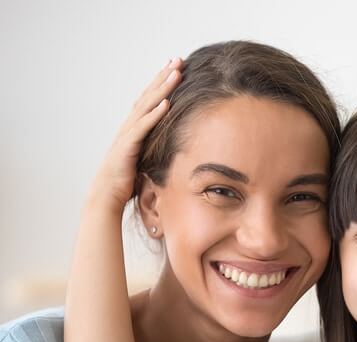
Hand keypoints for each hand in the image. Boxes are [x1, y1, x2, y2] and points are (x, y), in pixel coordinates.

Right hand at [88, 58, 181, 208]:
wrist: (107, 196)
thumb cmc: (126, 180)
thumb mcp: (145, 158)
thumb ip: (155, 146)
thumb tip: (174, 144)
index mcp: (134, 128)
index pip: (150, 100)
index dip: (161, 83)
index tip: (175, 68)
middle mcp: (129, 126)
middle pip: (148, 96)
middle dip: (163, 77)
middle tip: (178, 60)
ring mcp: (127, 135)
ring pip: (146, 106)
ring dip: (162, 89)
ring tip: (176, 73)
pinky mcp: (127, 147)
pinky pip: (143, 127)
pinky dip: (155, 114)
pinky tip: (167, 103)